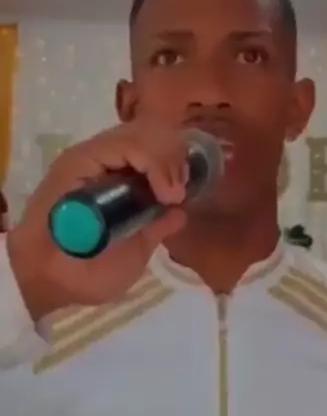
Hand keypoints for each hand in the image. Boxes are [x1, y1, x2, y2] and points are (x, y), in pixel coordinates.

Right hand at [6, 120, 188, 321]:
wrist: (53, 282)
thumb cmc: (89, 272)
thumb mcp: (136, 251)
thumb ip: (155, 229)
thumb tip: (180, 213)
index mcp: (118, 179)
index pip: (154, 147)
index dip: (176, 161)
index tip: (184, 193)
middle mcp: (105, 162)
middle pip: (150, 133)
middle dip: (174, 157)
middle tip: (179, 190)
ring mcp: (91, 158)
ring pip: (140, 133)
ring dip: (165, 158)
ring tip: (171, 191)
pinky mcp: (79, 160)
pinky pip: (121, 144)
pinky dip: (150, 160)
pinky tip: (160, 188)